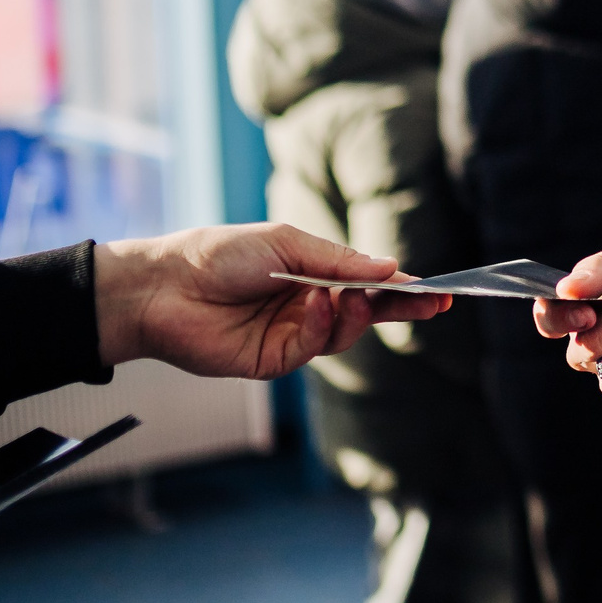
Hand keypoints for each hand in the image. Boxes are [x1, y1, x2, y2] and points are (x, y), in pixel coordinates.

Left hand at [94, 224, 451, 376]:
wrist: (163, 286)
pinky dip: (324, 326)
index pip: (368, 282)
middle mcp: (309, 306)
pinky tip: (319, 303)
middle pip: (368, 312)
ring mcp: (293, 334)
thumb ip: (339, 261)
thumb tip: (391, 269)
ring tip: (358, 295)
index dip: (403, 287)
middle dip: (402, 308)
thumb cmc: (219, 253)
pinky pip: (313, 347)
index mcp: (314, 274)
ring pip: (345, 333)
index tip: (437, 289)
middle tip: (435, 304)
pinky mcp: (274, 360)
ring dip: (358, 313)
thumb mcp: (287, 242)